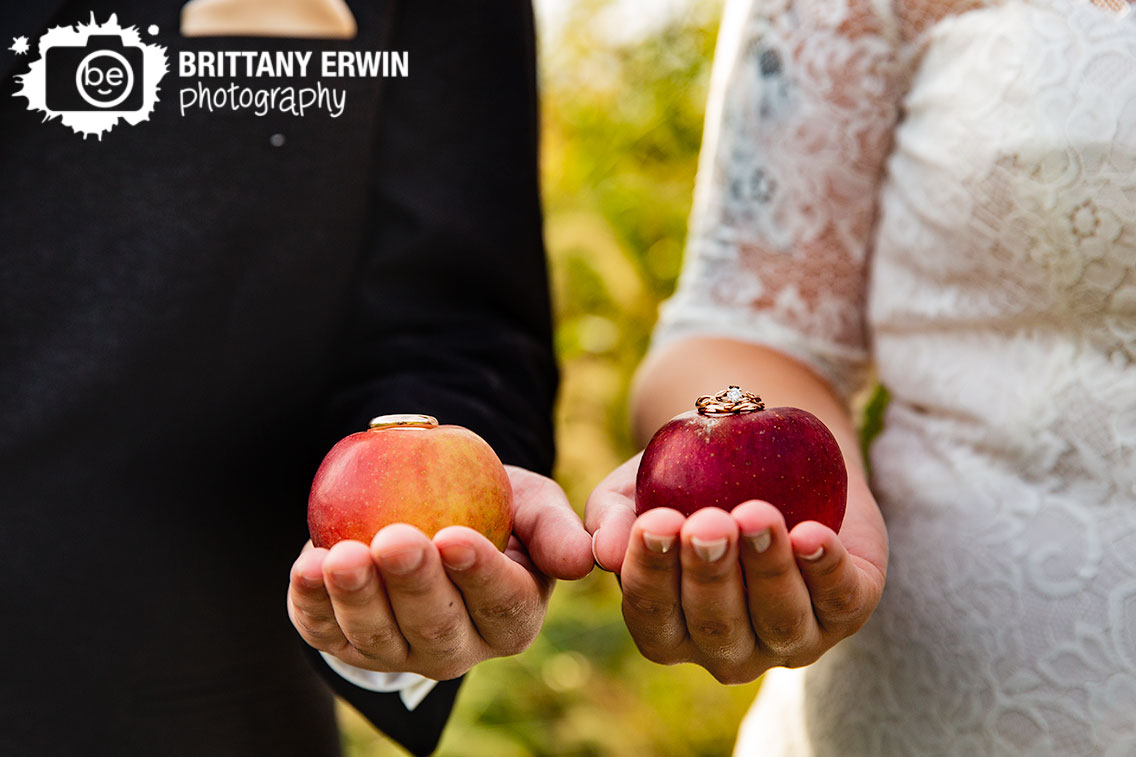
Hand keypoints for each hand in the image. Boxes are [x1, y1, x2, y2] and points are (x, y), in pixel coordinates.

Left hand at [288, 466, 592, 679]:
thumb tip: (583, 559)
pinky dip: (311, 604)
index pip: (500, 604)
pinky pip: (325, 632)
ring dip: (356, 598)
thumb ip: (554, 527)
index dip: (478, 574)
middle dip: (412, 584)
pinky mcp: (349, 643)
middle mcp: (459, 648)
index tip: (455, 536)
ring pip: (378, 638)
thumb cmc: (493, 506)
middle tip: (395, 539)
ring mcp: (400, 652)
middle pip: (436, 627)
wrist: (431, 509)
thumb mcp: (531, 503)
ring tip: (341, 555)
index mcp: (511, 618)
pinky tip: (306, 567)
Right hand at [586, 454, 886, 683]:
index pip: (652, 615)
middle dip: (712, 573)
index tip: (656, 523)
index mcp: (668, 629)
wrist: (766, 454)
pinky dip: (827, 569)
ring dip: (768, 570)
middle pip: (717, 625)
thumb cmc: (686, 480)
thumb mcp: (637, 489)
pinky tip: (812, 534)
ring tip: (756, 514)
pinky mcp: (846, 611)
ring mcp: (790, 638)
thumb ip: (612, 516)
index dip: (651, 573)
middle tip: (709, 522)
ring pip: (780, 620)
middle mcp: (727, 648)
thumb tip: (604, 550)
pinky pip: (840, 600)